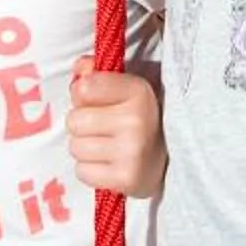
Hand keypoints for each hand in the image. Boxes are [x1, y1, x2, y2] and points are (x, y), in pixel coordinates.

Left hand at [67, 59, 166, 196]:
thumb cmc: (140, 118)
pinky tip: (109, 164)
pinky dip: (90, 170)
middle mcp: (136, 120)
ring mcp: (132, 152)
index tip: (100, 101)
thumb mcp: (126, 88)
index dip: (84, 95)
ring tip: (108, 146)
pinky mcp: (126, 179)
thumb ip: (98, 73)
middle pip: (74, 121)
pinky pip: (81, 172)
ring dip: (86, 148)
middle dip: (83, 125)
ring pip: (75, 147)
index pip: (83, 88)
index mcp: (138, 91)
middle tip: (104, 128)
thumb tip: (79, 66)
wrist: (172, 159)